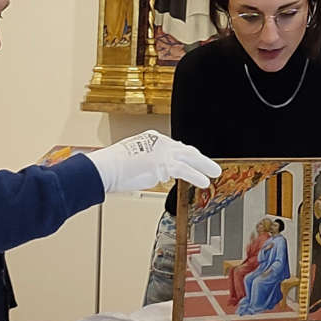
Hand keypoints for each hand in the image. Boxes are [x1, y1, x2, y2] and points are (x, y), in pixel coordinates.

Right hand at [86, 131, 220, 194]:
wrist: (106, 168)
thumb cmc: (111, 167)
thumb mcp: (132, 161)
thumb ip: (147, 165)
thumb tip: (157, 175)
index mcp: (151, 139)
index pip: (174, 146)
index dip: (185, 155)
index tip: (192, 160)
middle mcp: (159, 142)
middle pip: (186, 149)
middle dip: (200, 158)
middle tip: (210, 165)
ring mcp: (162, 151)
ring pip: (190, 157)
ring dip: (204, 165)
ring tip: (214, 172)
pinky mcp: (164, 163)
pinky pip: (185, 170)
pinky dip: (197, 176)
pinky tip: (204, 182)